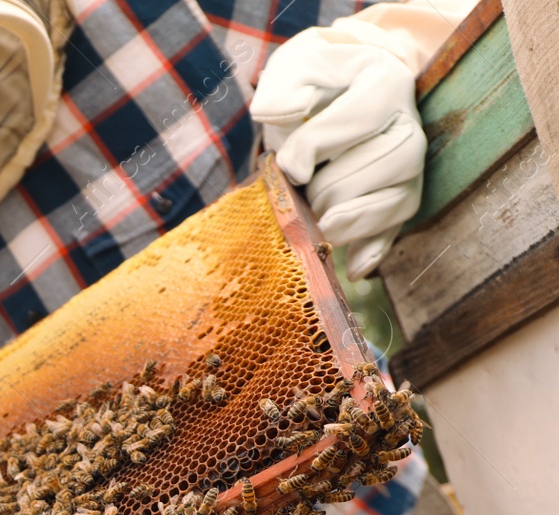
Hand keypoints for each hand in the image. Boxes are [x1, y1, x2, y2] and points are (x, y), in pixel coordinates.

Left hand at [252, 32, 422, 276]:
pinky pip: (398, 228)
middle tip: (303, 193)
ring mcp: (410, 165)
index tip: (289, 165)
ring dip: (352, 220)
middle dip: (336, 185)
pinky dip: (374, 250)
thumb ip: (283, 88)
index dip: (322, 144)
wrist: (332, 96)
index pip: (365, 116)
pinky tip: (352, 267)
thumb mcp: (292, 70)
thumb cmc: (311, 84)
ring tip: (318, 222)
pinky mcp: (399, 198)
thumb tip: (280, 115)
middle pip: (393, 160)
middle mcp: (409, 124)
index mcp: (385, 83)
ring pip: (401, 198)